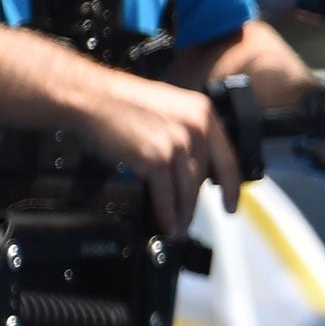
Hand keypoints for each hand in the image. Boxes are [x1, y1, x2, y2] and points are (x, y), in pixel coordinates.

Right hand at [78, 72, 242, 239]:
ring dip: (184, 214)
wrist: (91, 97)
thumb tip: (192, 165)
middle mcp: (197, 127)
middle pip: (205, 177)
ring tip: (178, 228)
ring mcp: (178, 143)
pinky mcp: (157, 158)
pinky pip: (167, 195)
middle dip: (198, 203)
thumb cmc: (121, 103)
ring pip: (189, 189)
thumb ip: (187, 132)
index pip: (228, 158)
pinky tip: (167, 225)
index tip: (232, 204)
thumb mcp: (169, 109)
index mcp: (203, 113)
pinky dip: (167, 214)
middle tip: (190, 220)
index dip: (232, 187)